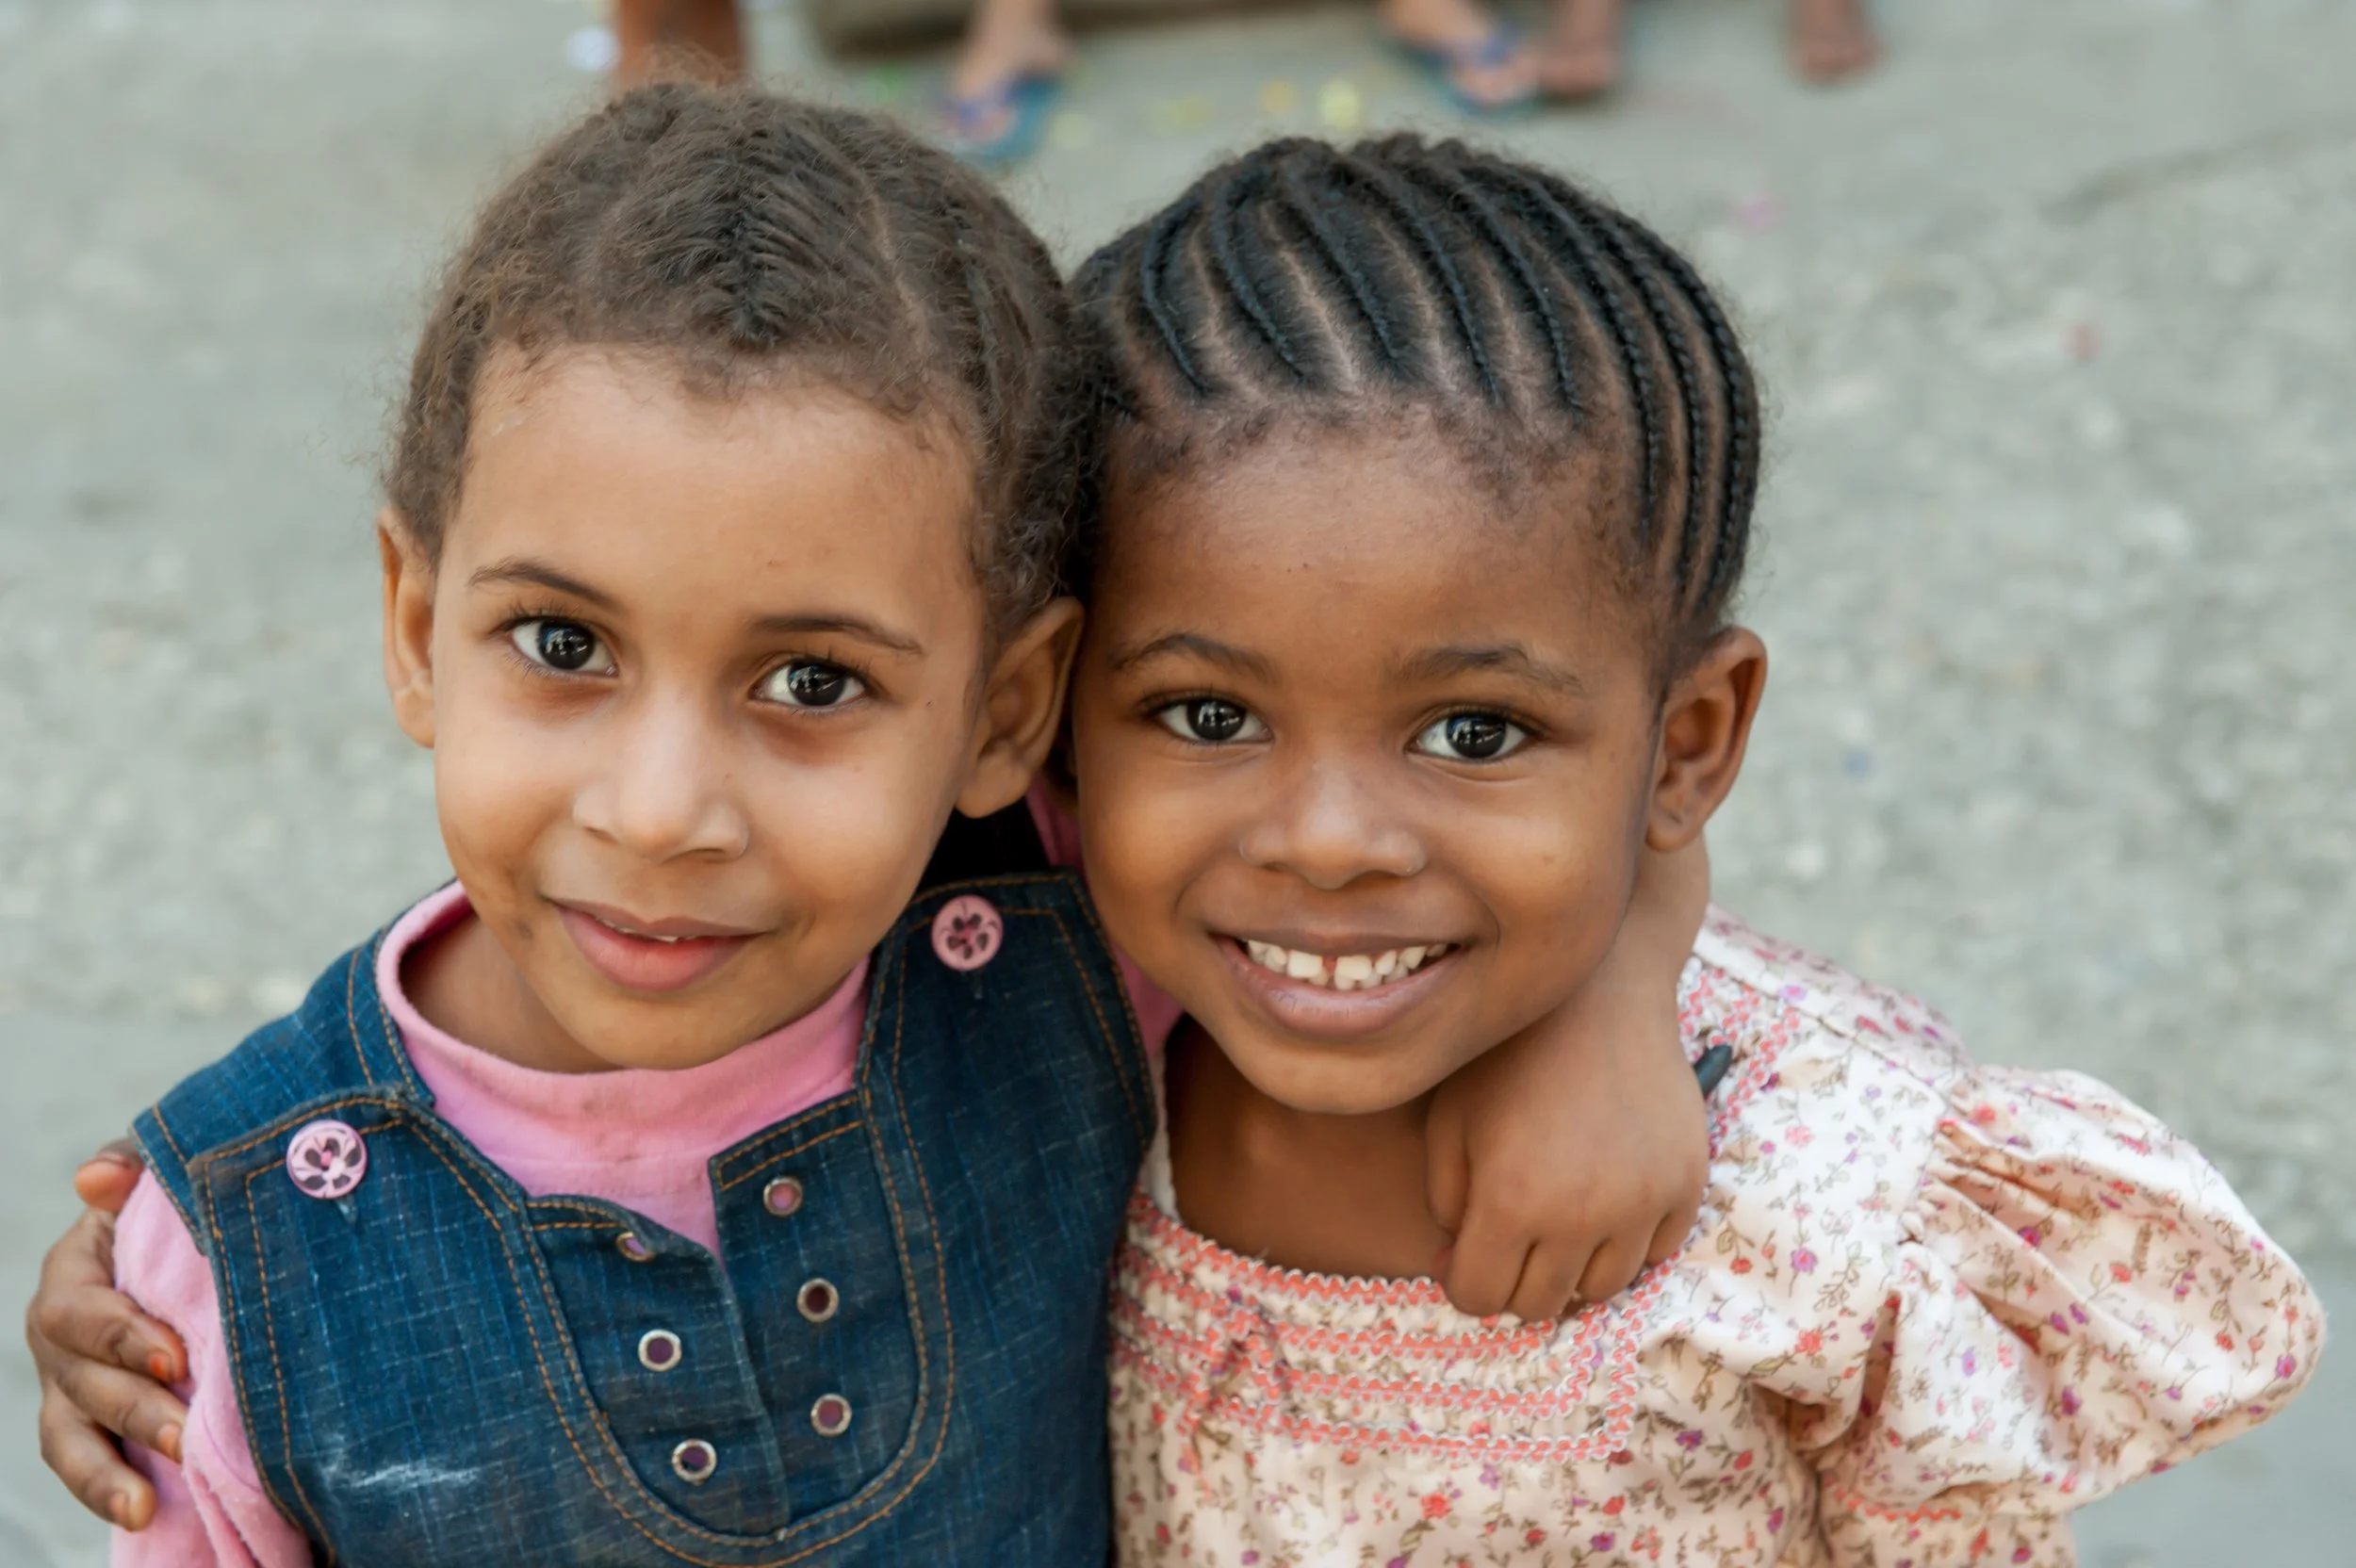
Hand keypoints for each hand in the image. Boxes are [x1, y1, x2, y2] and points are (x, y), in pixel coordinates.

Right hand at [25, 1141, 187, 1528]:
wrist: (204, 1251)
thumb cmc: (179, 1209)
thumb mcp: (160, 1179)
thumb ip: (134, 1171)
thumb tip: (96, 1177)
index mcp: (73, 1273)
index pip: (82, 1310)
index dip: (123, 1336)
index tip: (175, 1357)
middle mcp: (59, 1337)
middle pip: (83, 1382)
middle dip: (134, 1410)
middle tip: (186, 1433)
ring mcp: (70, 1386)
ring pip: (71, 1436)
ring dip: (106, 1473)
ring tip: (143, 1504)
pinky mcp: (95, 1425)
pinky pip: (87, 1463)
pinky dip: (107, 1490)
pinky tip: (144, 1517)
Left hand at [1424, 838, 1711, 1319]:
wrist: (1598, 992)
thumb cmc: (1507, 1053)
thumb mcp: (1447, 1121)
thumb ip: (1442, 1201)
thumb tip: (1455, 1260)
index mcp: (1511, 1200)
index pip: (1479, 1297)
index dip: (1461, 1279)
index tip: (1463, 1251)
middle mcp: (1581, 1215)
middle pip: (1540, 1304)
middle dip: (1512, 1279)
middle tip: (1507, 1236)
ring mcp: (1642, 1203)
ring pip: (1601, 1289)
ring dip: (1570, 1267)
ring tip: (1556, 1217)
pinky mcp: (1685, 1184)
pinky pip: (1655, 1253)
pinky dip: (1626, 1242)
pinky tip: (1603, 1199)